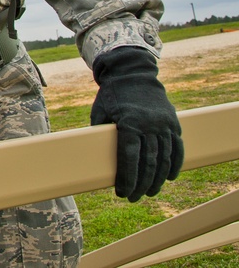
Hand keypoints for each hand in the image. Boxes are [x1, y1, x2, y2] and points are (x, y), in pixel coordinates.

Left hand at [91, 46, 183, 201]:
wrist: (133, 73)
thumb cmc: (111, 95)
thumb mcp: (100, 112)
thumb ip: (100, 134)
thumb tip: (92, 157)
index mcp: (129, 122)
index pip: (129, 157)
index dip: (126, 178)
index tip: (122, 192)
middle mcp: (149, 124)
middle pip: (147, 162)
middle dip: (140, 183)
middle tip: (134, 197)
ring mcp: (164, 124)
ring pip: (164, 158)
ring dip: (158, 179)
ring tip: (150, 192)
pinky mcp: (173, 122)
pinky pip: (177, 148)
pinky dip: (175, 164)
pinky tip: (169, 177)